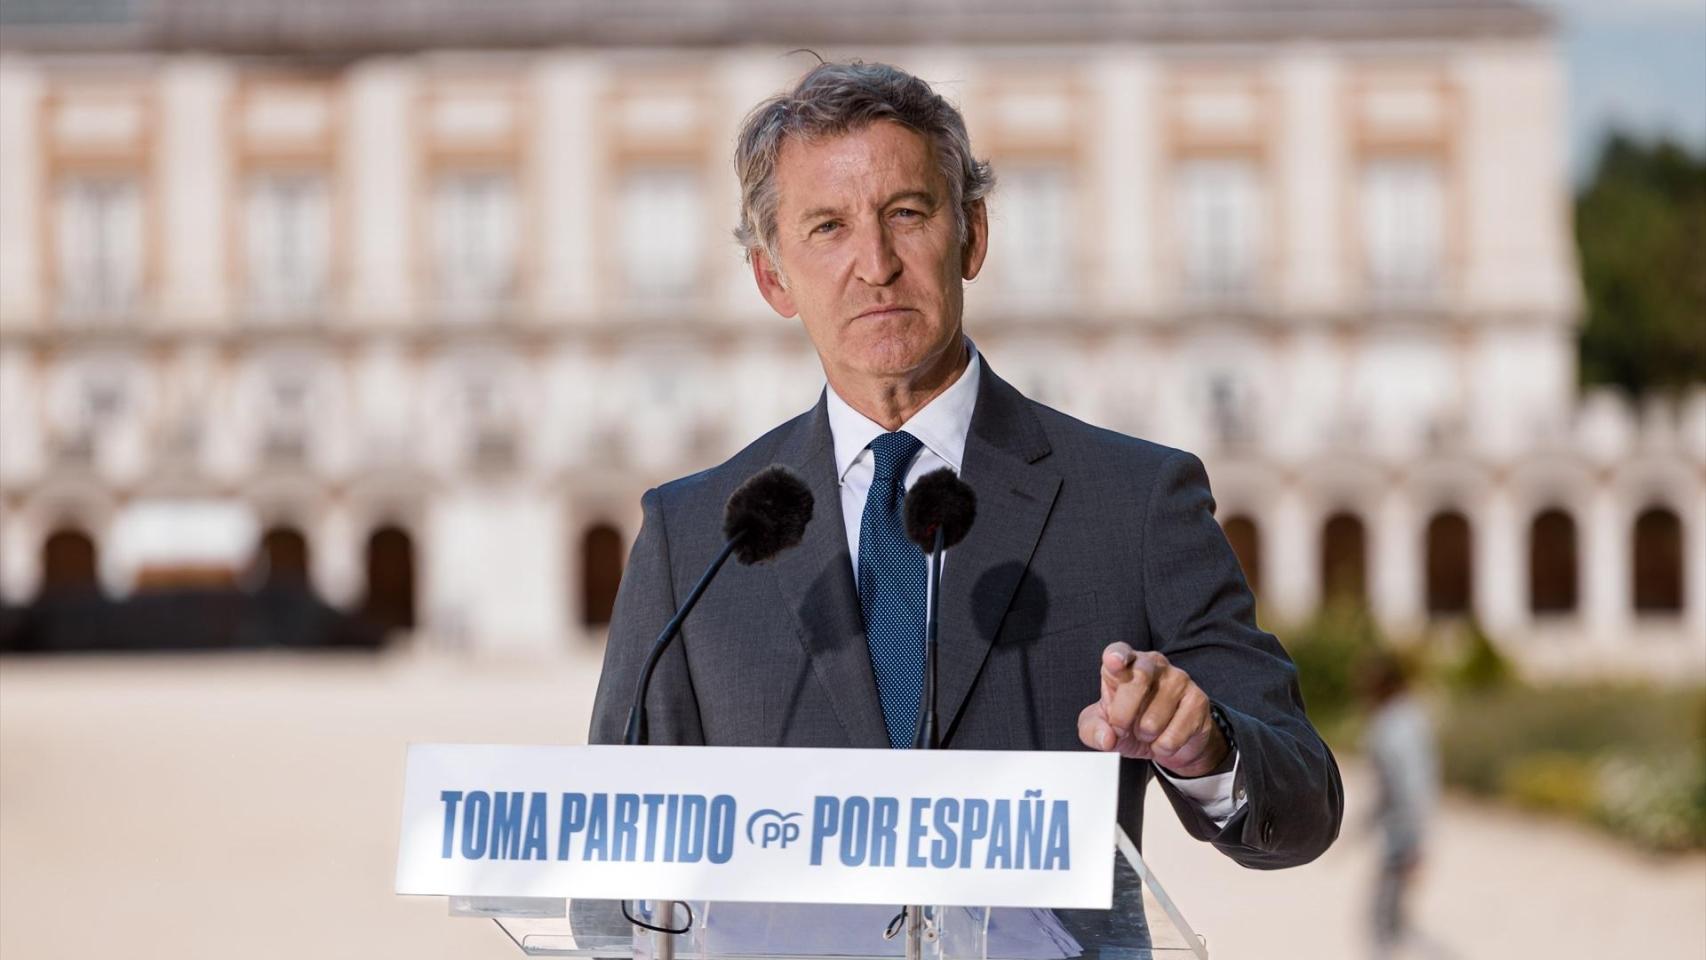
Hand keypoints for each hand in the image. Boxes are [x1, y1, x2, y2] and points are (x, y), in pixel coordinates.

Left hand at [1077, 642, 1229, 777]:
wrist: (1167, 742)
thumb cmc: (1130, 725)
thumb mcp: (1103, 728)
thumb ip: (1093, 730)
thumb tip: (1107, 738)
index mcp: (1126, 663)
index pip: (1119, 651)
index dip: (1116, 656)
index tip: (1113, 662)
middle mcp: (1153, 664)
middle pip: (1138, 679)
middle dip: (1123, 714)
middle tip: (1121, 729)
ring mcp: (1179, 679)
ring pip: (1154, 717)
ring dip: (1145, 735)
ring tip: (1147, 731)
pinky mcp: (1198, 700)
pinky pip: (1174, 734)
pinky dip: (1163, 746)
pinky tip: (1164, 738)